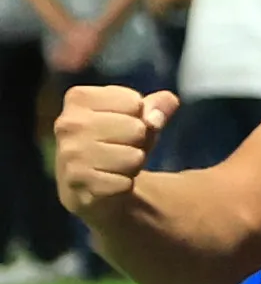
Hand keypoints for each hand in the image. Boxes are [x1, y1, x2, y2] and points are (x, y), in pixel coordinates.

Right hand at [51, 83, 157, 205]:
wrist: (88, 184)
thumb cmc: (116, 141)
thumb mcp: (139, 118)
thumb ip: (158, 105)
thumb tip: (168, 102)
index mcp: (78, 98)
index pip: (134, 102)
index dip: (140, 116)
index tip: (122, 124)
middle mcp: (68, 124)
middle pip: (137, 129)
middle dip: (139, 141)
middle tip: (121, 147)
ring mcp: (70, 155)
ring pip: (133, 157)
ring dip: (133, 163)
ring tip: (115, 164)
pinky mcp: (78, 183)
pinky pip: (125, 183)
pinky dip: (124, 184)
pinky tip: (108, 181)